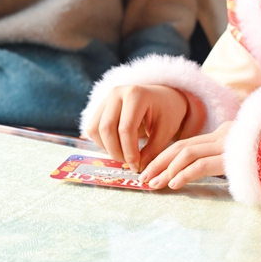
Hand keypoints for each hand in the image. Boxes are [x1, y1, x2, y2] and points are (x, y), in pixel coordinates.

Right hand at [86, 85, 203, 172]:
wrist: (163, 97)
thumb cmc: (168, 112)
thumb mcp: (166, 131)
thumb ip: (153, 150)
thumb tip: (138, 168)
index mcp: (136, 95)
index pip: (126, 128)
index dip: (129, 151)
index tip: (137, 166)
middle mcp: (117, 93)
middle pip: (106, 128)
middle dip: (116, 152)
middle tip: (130, 164)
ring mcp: (106, 98)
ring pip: (95, 129)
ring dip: (107, 148)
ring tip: (125, 156)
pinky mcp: (101, 107)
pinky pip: (92, 129)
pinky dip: (102, 143)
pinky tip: (118, 147)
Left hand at [139, 121, 232, 188]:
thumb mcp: (241, 157)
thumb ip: (223, 160)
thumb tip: (202, 173)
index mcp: (222, 134)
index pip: (187, 144)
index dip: (165, 157)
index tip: (151, 170)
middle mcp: (222, 136)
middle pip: (182, 147)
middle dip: (159, 162)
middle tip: (144, 177)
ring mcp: (226, 146)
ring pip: (187, 154)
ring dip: (166, 170)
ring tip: (153, 183)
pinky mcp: (231, 159)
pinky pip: (201, 165)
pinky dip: (184, 174)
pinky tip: (173, 184)